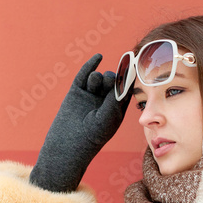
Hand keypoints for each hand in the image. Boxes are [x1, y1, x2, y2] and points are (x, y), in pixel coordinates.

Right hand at [28, 54, 133, 192]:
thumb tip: (122, 78)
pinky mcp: (76, 93)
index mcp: (117, 108)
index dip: (129, 76)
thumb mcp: (108, 117)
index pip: (125, 88)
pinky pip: (83, 76)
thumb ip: (115, 97)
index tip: (135, 63)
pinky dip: (90, 66)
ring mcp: (90, 96)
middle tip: (108, 81)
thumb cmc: (92, 137)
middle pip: (112, 80)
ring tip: (93, 85)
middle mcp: (104, 101)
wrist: (67, 146)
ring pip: (98, 78)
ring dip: (98, 77)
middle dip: (111, 77)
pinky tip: (98, 57)